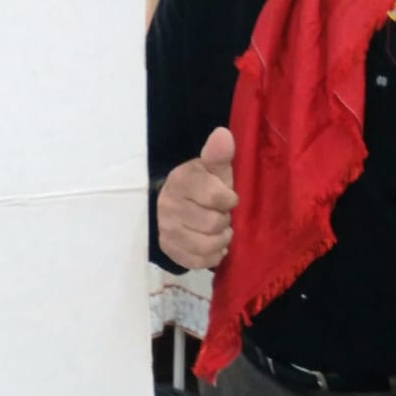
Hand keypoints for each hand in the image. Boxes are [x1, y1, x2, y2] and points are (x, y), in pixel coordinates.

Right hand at [157, 127, 237, 270]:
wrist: (175, 204)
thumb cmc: (202, 185)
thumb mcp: (211, 168)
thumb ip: (218, 154)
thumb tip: (223, 134)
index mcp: (180, 181)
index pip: (216, 197)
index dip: (229, 200)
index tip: (228, 198)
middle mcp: (168, 206)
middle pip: (213, 224)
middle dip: (224, 220)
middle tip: (221, 215)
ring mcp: (166, 230)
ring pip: (207, 245)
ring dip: (221, 240)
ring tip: (220, 231)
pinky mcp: (169, 249)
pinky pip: (198, 261)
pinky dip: (212, 256)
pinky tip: (214, 245)